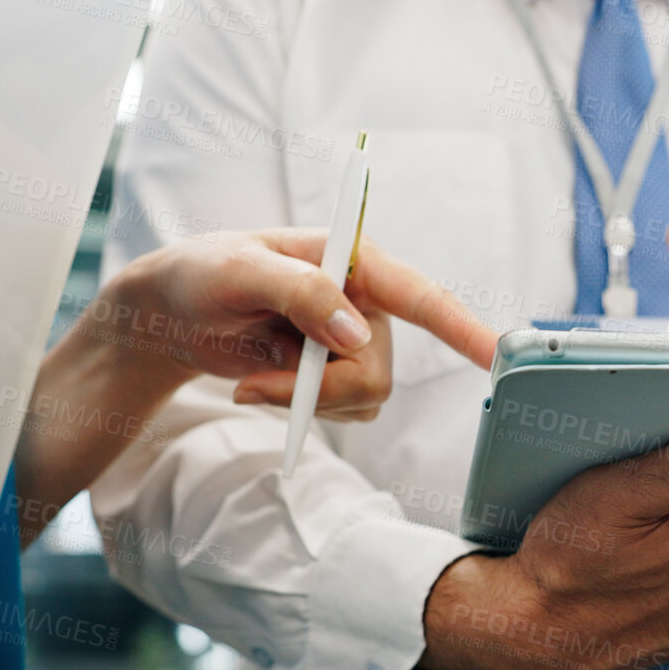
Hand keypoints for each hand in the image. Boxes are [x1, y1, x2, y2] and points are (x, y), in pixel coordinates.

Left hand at [93, 228, 497, 419]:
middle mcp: (365, 300)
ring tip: (253, 382)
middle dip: (319, 389)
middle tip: (259, 386)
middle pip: (377, 366)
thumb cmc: (200, 274)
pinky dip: (299, 410)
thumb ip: (301, 294)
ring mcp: (356, 340)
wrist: (171, 314)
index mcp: (353, 259)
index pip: (420, 294)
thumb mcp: (238, 271)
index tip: (498, 354)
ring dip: (303, 401)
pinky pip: (347, 411)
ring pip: (365, 395)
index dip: (463, 326)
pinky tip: (263, 387)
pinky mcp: (339, 374)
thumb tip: (356, 335)